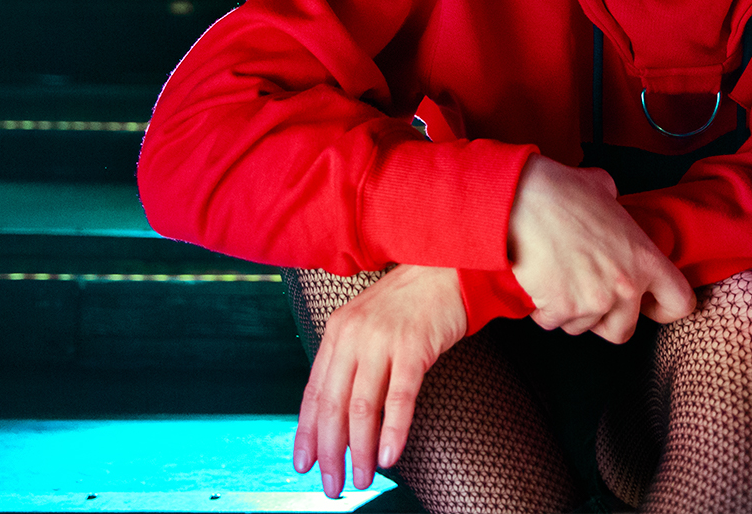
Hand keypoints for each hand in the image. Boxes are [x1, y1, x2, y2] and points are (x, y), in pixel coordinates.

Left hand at [293, 264, 466, 496]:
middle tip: (332, 484)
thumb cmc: (411, 301)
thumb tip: (343, 413)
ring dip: (360, 449)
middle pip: (332, 404)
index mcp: (337, 331)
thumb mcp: (369, 324)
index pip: (313, 391)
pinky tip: (389, 455)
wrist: (447, 267)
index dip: (306, 432)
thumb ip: (353, 359)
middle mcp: (353, 335)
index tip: (304, 464)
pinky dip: (393, 430)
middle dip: (330, 451)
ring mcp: (382, 340)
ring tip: (362, 477)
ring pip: (362, 406)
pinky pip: (399, 396)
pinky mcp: (413, 346)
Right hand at [507, 155, 695, 342]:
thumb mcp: (604, 190)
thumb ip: (616, 207)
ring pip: (583, 328)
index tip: (647, 305)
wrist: (523, 199)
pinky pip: (552, 323)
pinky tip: (538, 283)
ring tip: (558, 279)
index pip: (679, 302)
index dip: (662, 308)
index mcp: (645, 258)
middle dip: (605, 320)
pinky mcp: (562, 309)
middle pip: (624, 331)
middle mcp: (626, 286)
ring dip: (570, 312)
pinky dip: (543, 309)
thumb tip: (609, 201)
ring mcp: (594, 301)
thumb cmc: (562, 190)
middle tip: (588, 296)